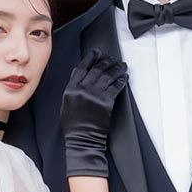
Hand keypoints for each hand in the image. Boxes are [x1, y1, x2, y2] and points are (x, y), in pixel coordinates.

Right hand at [60, 50, 127, 178]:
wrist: (82, 139)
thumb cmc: (73, 125)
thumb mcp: (66, 104)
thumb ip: (73, 89)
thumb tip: (80, 76)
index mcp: (71, 89)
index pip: (81, 68)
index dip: (90, 58)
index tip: (96, 52)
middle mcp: (83, 90)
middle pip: (96, 69)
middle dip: (106, 61)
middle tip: (113, 58)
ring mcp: (95, 95)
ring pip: (107, 76)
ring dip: (116, 69)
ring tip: (121, 65)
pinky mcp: (106, 102)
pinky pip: (115, 87)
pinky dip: (121, 80)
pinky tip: (124, 77)